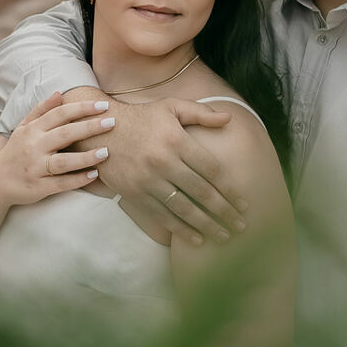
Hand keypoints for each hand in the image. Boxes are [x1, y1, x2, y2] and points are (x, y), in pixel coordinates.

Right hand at [0, 91, 113, 207]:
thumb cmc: (15, 151)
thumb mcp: (23, 127)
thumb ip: (41, 110)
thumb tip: (59, 93)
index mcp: (32, 130)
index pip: (60, 114)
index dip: (82, 108)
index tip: (103, 105)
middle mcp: (34, 147)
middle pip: (65, 134)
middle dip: (90, 127)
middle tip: (112, 122)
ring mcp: (36, 168)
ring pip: (64, 161)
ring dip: (86, 156)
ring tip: (106, 152)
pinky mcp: (38, 187)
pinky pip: (61, 183)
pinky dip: (78, 179)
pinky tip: (94, 174)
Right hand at [79, 94, 248, 245]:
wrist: (102, 130)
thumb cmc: (142, 117)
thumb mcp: (171, 107)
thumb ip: (200, 113)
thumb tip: (228, 118)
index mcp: (177, 140)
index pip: (211, 170)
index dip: (230, 189)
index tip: (244, 204)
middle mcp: (164, 161)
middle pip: (202, 192)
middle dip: (225, 211)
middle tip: (241, 226)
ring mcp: (148, 179)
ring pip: (184, 208)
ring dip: (207, 225)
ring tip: (224, 236)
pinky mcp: (135, 193)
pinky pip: (162, 216)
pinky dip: (180, 230)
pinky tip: (196, 239)